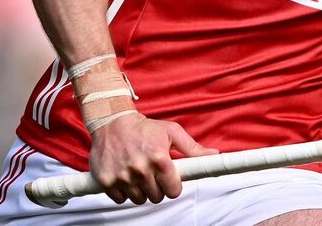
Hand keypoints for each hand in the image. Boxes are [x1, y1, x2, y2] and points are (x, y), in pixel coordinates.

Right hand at [88, 112, 216, 204]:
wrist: (112, 122)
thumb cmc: (144, 127)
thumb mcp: (172, 132)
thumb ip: (193, 148)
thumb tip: (215, 155)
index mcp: (159, 158)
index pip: (173, 191)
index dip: (173, 186)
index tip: (170, 181)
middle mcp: (140, 169)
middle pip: (156, 197)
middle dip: (157, 188)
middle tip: (153, 175)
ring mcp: (122, 176)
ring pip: (139, 199)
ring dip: (141, 190)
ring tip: (139, 174)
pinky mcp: (106, 181)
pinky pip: (120, 199)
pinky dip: (124, 192)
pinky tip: (126, 177)